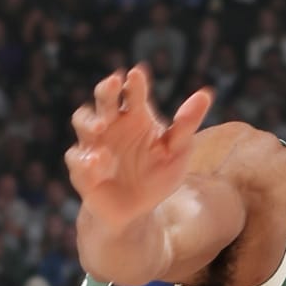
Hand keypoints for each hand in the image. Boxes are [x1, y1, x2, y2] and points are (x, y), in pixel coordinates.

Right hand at [65, 65, 211, 235]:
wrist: (137, 212)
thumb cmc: (157, 175)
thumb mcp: (177, 151)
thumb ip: (186, 125)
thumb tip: (206, 94)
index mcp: (135, 117)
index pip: (133, 93)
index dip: (135, 83)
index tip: (137, 73)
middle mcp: (111, 126)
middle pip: (104, 99)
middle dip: (106, 90)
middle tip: (113, 82)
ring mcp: (94, 145)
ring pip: (82, 122)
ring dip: (89, 121)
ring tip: (101, 126)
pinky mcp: (83, 170)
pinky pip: (79, 161)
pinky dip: (86, 160)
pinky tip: (97, 161)